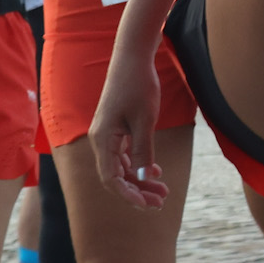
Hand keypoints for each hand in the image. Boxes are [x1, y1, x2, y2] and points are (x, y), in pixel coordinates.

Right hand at [85, 47, 172, 207]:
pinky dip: (138, 165)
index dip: (128, 194)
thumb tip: (143, 177)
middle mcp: (101, 140)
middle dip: (137, 191)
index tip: (147, 204)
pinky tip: (154, 170)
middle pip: (115, 176)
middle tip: (160, 202)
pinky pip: (123, 155)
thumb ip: (143, 150)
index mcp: (103, 139)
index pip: (110, 178)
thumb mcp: (145, 120)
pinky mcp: (116, 129)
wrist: (133, 58)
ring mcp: (107, 135)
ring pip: (121, 167)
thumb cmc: (138, 85)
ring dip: (139, 180)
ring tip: (162, 191)